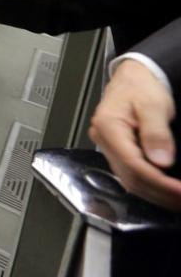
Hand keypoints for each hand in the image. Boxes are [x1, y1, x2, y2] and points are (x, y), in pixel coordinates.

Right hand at [89, 59, 180, 210]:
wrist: (134, 77)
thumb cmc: (140, 86)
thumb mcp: (153, 105)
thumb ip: (156, 133)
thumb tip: (161, 161)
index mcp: (108, 127)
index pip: (132, 164)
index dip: (158, 182)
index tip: (179, 191)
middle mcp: (103, 140)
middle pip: (130, 178)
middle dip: (160, 193)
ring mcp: (108, 148)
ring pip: (130, 181)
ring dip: (156, 194)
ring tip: (178, 199)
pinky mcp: (118, 152)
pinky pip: (132, 175)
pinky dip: (151, 186)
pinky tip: (165, 191)